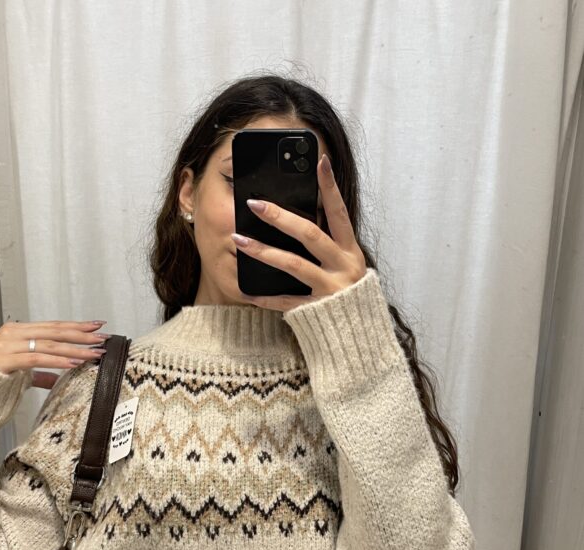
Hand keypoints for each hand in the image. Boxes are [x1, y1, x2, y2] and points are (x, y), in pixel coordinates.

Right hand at [0, 320, 109, 389]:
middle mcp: (14, 333)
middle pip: (55, 331)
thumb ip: (38, 373)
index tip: (97, 326)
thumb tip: (56, 379)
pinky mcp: (5, 360)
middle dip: (81, 334)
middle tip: (103, 337)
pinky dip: (58, 360)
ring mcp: (8, 345)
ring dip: (75, 348)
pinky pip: (37, 358)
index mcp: (18, 332)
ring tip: (94, 353)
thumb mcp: (18, 373)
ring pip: (49, 344)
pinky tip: (73, 362)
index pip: (53, 326)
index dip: (76, 326)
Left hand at [231, 153, 366, 311]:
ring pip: (294, 264)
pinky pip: (287, 301)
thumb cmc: (348, 298)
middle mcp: (344, 267)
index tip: (319, 160)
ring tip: (238, 240)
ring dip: (264, 250)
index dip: (330, 186)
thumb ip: (327, 245)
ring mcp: (331, 290)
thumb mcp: (344, 267)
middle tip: (254, 203)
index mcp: (350, 251)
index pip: (339, 212)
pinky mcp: (317, 311)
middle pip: (310, 234)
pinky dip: (266, 297)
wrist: (359, 340)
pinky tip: (247, 291)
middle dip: (280, 217)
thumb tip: (297, 219)